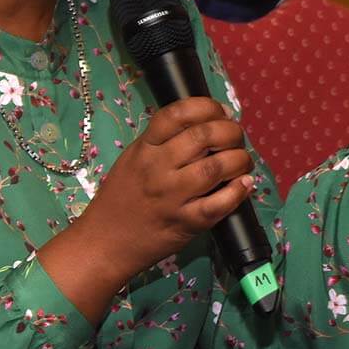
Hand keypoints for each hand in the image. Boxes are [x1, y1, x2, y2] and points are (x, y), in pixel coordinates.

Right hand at [79, 96, 254, 278]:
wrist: (105, 242)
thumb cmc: (119, 198)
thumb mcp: (133, 158)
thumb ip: (161, 142)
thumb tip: (203, 126)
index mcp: (145, 148)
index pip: (177, 114)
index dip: (206, 106)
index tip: (219, 112)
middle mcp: (158, 168)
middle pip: (203, 136)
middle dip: (230, 130)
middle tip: (236, 136)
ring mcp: (173, 197)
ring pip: (216, 167)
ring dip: (239, 159)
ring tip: (242, 160)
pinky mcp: (186, 224)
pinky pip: (219, 204)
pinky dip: (238, 191)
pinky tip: (244, 184)